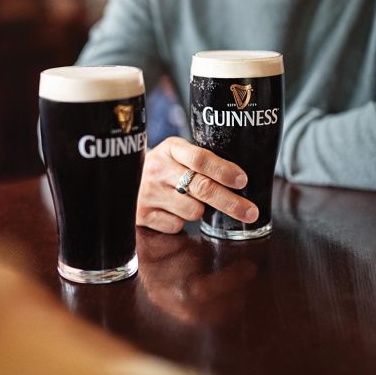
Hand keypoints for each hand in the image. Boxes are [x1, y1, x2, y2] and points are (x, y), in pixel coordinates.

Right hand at [136, 137, 258, 233]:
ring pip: (193, 210)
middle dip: (231, 202)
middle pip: (202, 187)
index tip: (243, 181)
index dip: (224, 171)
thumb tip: (240, 181)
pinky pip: (177, 225)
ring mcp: (148, 193)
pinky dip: (180, 221)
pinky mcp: (143, 214)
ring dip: (199, 210)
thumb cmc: (164, 166)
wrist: (125, 176)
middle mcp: (157, 169)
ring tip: (187, 200)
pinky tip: (171, 210)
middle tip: (250, 212)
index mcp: (171, 148)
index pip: (200, 159)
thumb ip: (201, 161)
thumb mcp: (177, 153)